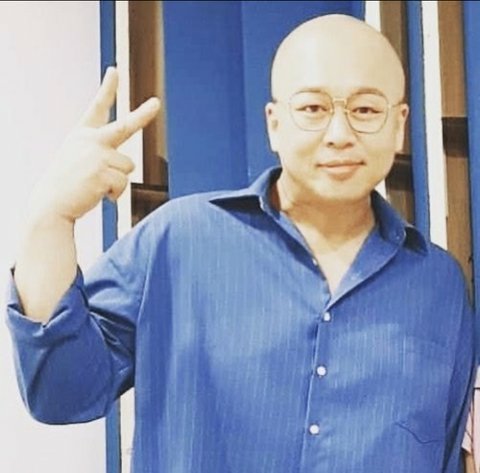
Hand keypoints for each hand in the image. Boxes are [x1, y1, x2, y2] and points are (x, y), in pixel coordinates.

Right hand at [29, 67, 159, 222]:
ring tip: (96, 186)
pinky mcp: (102, 172)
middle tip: (157, 103)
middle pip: (125, 126)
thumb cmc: (66, 185)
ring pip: (128, 167)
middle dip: (143, 114)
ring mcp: (97, 155)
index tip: (115, 71)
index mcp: (82, 135)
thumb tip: (127, 166)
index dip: (107, 88)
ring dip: (118, 180)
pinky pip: (124, 183)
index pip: (97, 108)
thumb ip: (101, 155)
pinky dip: (115, 193)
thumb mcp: (78, 161)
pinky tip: (97, 194)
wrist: (51, 205)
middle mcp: (90, 140)